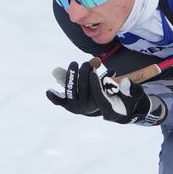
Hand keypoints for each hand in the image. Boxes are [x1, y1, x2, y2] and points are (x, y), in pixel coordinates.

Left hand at [48, 61, 163, 124]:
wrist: (106, 112)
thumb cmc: (116, 97)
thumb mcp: (123, 92)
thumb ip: (123, 85)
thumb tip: (119, 75)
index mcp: (99, 105)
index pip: (95, 92)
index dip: (94, 79)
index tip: (94, 67)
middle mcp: (86, 107)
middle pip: (82, 87)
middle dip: (84, 71)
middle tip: (89, 61)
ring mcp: (75, 106)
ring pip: (70, 89)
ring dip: (71, 75)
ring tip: (75, 63)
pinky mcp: (67, 105)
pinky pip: (59, 100)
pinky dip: (54, 96)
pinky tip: (49, 91)